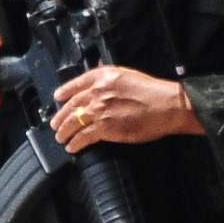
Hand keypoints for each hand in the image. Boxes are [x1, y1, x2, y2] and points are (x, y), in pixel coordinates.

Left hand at [51, 65, 200, 149]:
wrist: (167, 105)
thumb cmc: (153, 92)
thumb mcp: (127, 75)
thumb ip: (109, 77)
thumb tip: (99, 77)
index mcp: (103, 76)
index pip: (75, 84)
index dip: (64, 92)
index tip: (58, 98)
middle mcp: (98, 91)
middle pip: (71, 105)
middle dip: (60, 116)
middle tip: (55, 124)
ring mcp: (100, 110)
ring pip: (74, 122)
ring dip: (64, 131)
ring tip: (61, 137)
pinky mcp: (105, 128)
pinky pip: (84, 137)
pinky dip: (76, 143)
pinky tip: (73, 147)